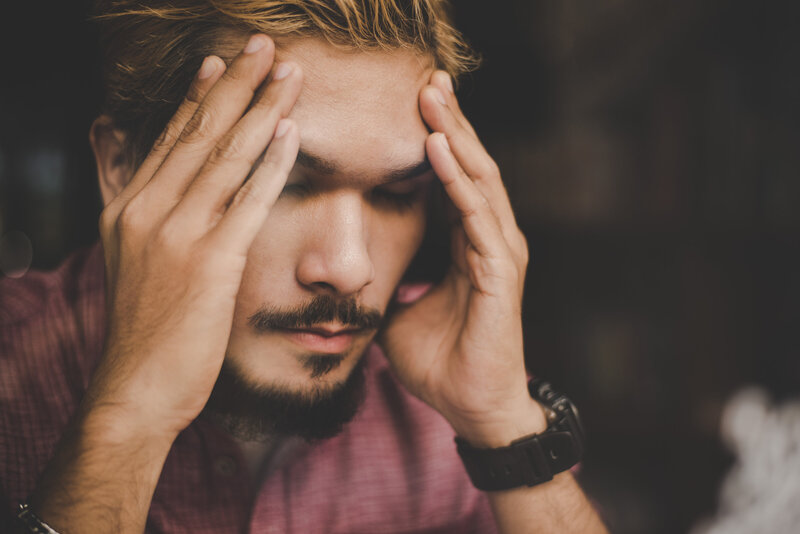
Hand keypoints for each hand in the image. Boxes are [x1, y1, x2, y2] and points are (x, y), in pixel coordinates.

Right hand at [87, 34, 302, 439]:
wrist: (137, 386)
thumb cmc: (146, 329)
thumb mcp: (129, 261)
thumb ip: (139, 211)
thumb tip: (144, 174)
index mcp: (127, 208)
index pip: (169, 138)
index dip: (198, 97)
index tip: (220, 63)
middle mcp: (146, 211)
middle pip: (198, 134)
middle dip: (235, 86)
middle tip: (263, 48)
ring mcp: (175, 233)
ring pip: (224, 156)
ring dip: (260, 110)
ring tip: (288, 75)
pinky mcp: (209, 262)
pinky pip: (247, 200)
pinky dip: (270, 163)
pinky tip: (290, 132)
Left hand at [378, 71, 542, 445]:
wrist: (471, 405)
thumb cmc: (441, 361)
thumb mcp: (401, 312)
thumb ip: (388, 285)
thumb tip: (353, 277)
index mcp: (468, 244)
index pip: (454, 180)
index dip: (438, 140)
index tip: (414, 104)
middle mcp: (489, 239)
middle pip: (470, 167)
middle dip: (449, 121)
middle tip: (428, 79)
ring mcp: (499, 253)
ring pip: (479, 179)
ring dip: (455, 136)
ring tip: (433, 96)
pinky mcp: (501, 272)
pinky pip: (477, 216)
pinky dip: (458, 180)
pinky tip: (439, 148)